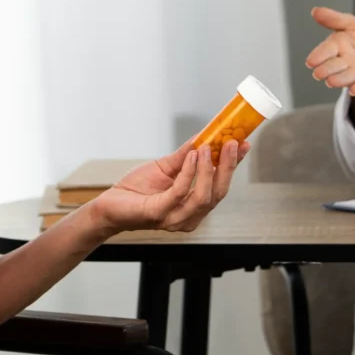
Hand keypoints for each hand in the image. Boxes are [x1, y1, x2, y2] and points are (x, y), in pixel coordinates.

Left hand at [88, 136, 249, 235]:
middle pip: (219, 193)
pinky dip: (188, 173)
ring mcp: (175, 218)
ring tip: (208, 147)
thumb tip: (204, 136)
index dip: (233, 165)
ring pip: (204, 196)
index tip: (244, 145)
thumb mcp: (167, 168)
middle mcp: (190, 216)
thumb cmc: (137, 190)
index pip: (221, 185)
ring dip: (208, 169)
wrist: (110, 205)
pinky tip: (190, 157)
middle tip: (232, 143)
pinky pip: (180, 192)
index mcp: (195, 206)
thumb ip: (185, 156)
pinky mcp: (159, 213)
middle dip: (228, 167)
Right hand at [306, 6, 354, 96]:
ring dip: (340, 79)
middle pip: (334, 66)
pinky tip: (354, 89)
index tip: (310, 62)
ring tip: (331, 82)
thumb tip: (315, 11)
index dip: (318, 56)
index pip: (326, 50)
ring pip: (348, 76)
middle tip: (319, 73)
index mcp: (338, 47)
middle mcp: (345, 63)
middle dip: (327, 69)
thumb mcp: (353, 25)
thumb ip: (335, 19)